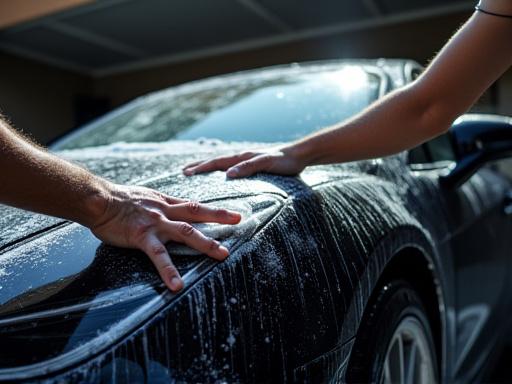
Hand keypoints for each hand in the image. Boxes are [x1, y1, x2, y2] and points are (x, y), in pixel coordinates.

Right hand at [89, 184, 240, 291]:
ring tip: (222, 255)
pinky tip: (177, 285)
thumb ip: (160, 205)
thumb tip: (171, 210)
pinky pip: (158, 255)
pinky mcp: (142, 236)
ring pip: (186, 232)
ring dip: (206, 243)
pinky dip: (169, 270)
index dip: (214, 209)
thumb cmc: (118, 200)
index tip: (232, 213)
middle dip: (220, 218)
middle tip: (240, 222)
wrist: (97, 199)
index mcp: (165, 202)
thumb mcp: (145, 197)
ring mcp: (155, 223)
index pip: (194, 205)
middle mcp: (164, 210)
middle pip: (197, 213)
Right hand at [182, 147, 306, 177]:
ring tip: (196, 171)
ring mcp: (246, 160)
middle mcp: (242, 157)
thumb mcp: (266, 164)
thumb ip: (248, 168)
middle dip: (199, 166)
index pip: (216, 162)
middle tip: (183, 172)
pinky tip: (220, 175)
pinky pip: (231, 167)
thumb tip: (228, 174)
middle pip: (215, 161)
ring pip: (222, 163)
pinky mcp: (252, 165)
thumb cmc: (285, 161)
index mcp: (242, 157)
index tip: (186, 173)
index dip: (201, 168)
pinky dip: (221, 170)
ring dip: (208, 167)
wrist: (300, 155)